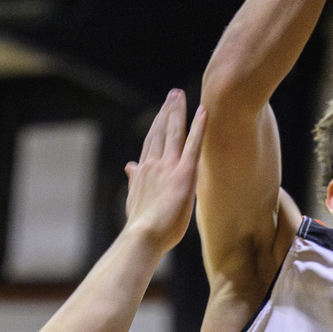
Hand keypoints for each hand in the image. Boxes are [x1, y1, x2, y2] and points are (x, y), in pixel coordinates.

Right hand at [124, 89, 207, 253]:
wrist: (143, 237)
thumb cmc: (141, 226)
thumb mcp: (134, 199)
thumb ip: (134, 180)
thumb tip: (129, 166)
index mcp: (144, 171)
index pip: (151, 142)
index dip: (157, 124)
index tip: (162, 110)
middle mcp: (154, 164)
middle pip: (160, 131)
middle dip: (167, 111)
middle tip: (174, 94)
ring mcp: (168, 167)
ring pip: (174, 132)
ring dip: (178, 112)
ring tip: (181, 95)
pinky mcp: (184, 174)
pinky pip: (192, 145)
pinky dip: (198, 127)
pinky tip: (203, 111)